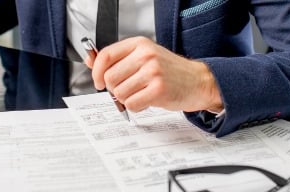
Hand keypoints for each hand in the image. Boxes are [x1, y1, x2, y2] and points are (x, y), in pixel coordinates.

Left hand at [86, 37, 222, 112]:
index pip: (106, 56)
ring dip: (127, 99)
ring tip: (141, 93)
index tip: (98, 81)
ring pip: (119, 93)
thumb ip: (118, 59)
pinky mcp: (158, 90)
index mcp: (139, 44)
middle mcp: (145, 55)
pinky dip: (136, 106)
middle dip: (114, 88)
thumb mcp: (144, 57)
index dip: (97, 72)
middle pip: (110, 78)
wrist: (198, 81)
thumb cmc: (169, 71)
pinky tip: (147, 100)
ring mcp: (153, 72)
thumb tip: (90, 62)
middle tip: (128, 89)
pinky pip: (131, 104)